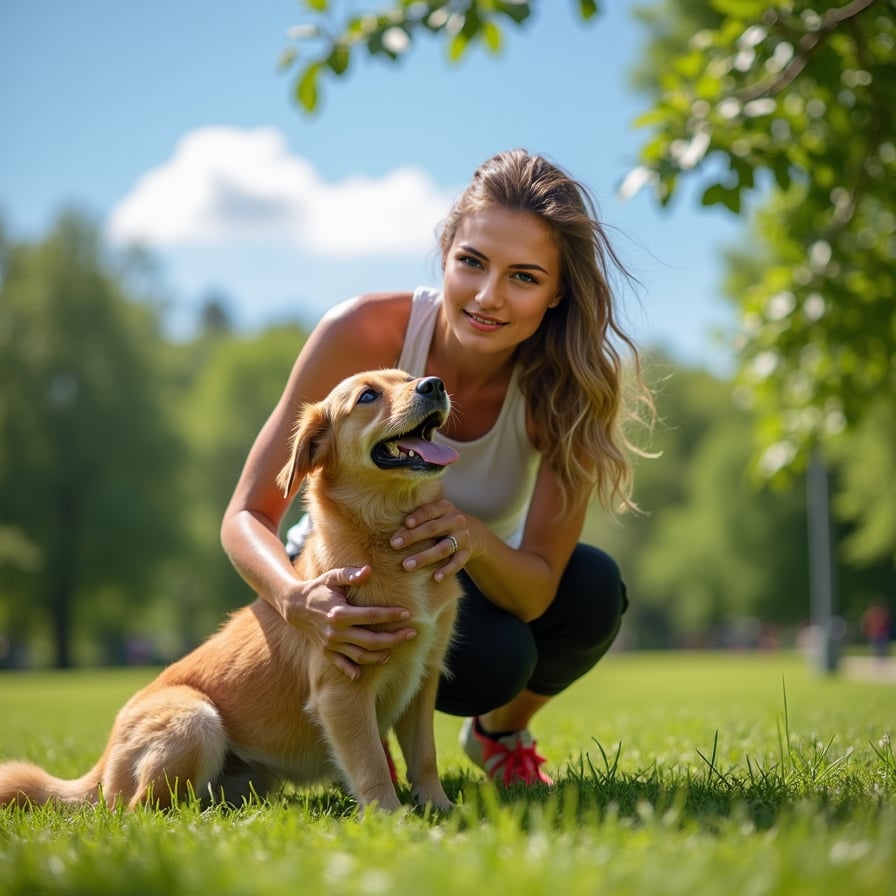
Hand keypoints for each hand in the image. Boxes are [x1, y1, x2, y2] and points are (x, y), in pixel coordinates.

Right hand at [284, 565, 417, 680]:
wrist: (294, 606)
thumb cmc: (319, 588)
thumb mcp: (332, 576)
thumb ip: (350, 574)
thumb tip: (368, 571)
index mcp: (339, 613)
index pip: (371, 616)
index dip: (391, 615)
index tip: (408, 613)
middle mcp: (336, 632)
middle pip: (371, 641)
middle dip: (394, 639)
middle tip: (412, 634)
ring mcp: (331, 645)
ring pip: (361, 656)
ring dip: (381, 655)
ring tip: (395, 649)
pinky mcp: (327, 653)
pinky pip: (343, 665)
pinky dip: (354, 670)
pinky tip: (368, 670)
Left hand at [389, 499, 471, 581]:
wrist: (472, 531)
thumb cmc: (440, 522)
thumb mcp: (433, 514)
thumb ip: (415, 517)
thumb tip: (383, 523)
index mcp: (444, 507)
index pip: (429, 510)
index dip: (417, 516)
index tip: (405, 523)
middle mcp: (455, 520)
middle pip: (433, 528)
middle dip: (413, 537)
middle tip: (394, 544)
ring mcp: (463, 536)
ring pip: (443, 548)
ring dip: (424, 557)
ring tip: (406, 565)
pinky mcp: (467, 552)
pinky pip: (458, 562)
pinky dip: (447, 570)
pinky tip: (436, 578)